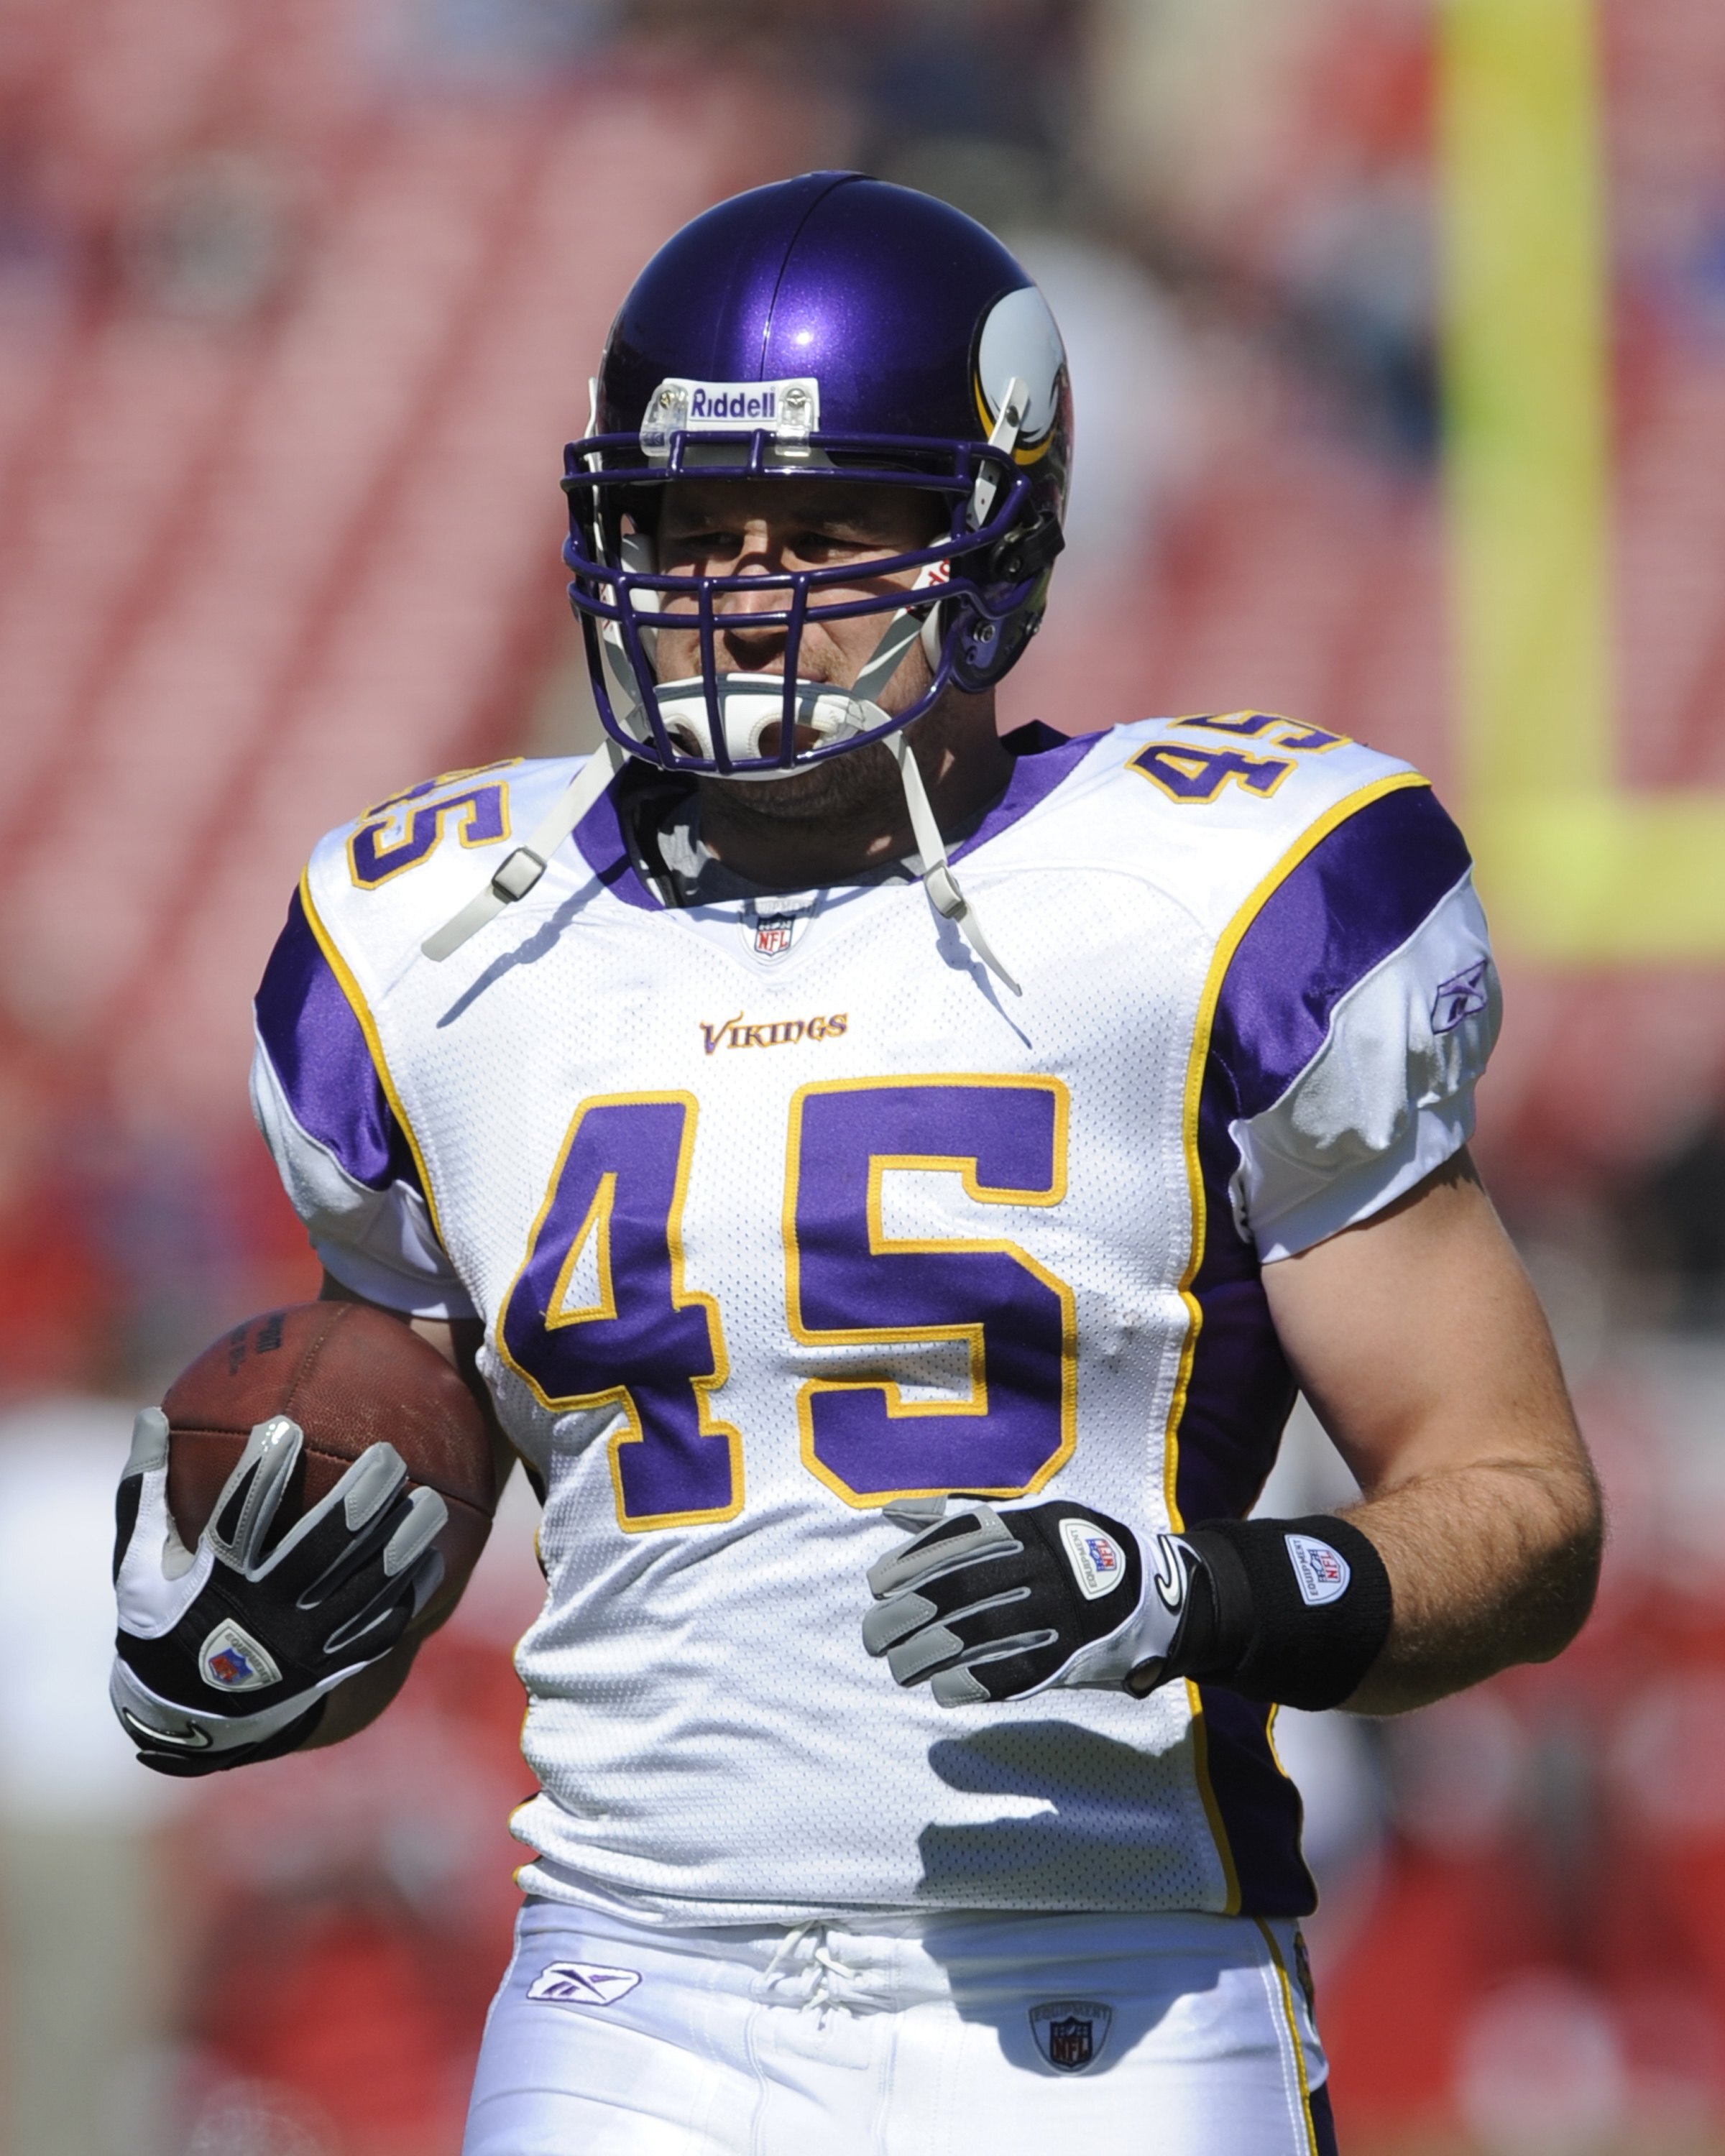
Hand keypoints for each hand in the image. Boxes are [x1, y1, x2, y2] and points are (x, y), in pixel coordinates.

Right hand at [110, 1407, 446, 1775]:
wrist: (188, 1716)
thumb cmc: (165, 1620)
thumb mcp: (140, 1564)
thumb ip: (146, 1491)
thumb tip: (149, 1414)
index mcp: (215, 1584)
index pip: (240, 1521)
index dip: (262, 1474)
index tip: (285, 1425)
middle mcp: (264, 1616)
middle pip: (320, 1550)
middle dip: (358, 1501)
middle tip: (389, 1454)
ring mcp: (303, 1646)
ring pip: (363, 1590)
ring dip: (401, 1543)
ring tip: (431, 1500)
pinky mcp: (330, 1668)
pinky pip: (378, 1630)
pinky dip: (408, 1595)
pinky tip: (433, 1558)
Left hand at [862, 1499, 1201, 1705]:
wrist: (1157, 1594)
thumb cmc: (1071, 1550)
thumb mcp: (1028, 1518)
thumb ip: (959, 1517)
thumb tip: (892, 1512)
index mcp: (1029, 1527)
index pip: (956, 1541)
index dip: (909, 1563)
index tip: (875, 1586)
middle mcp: (1042, 1567)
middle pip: (959, 1592)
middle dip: (907, 1617)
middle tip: (872, 1638)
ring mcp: (1059, 1614)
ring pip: (979, 1636)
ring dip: (928, 1657)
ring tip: (897, 1668)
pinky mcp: (1073, 1657)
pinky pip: (1014, 1674)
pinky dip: (972, 1684)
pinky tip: (941, 1690)